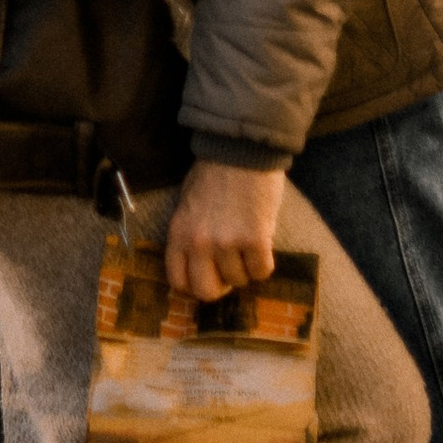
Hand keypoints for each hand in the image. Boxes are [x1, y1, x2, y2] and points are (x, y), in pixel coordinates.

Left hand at [165, 161, 283, 299]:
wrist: (241, 151)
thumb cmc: (214, 174)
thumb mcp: (187, 204)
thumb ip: (189, 235)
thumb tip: (198, 264)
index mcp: (179, 233)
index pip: (178, 281)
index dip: (195, 285)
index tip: (208, 277)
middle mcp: (199, 242)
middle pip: (206, 292)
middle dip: (221, 287)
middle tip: (231, 271)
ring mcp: (227, 243)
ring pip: (239, 281)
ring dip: (245, 268)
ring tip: (247, 245)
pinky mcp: (255, 240)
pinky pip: (261, 271)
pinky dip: (264, 263)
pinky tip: (262, 244)